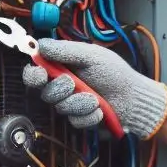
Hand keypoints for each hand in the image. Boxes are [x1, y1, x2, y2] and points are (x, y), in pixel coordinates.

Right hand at [22, 39, 166, 139]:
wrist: (133, 99)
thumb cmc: (115, 73)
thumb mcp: (91, 56)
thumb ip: (65, 50)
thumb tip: (40, 45)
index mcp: (62, 68)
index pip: (36, 72)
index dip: (33, 75)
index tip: (41, 74)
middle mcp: (63, 87)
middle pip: (44, 92)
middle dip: (59, 89)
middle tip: (72, 84)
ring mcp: (71, 104)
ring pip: (61, 108)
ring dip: (79, 103)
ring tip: (95, 99)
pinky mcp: (80, 119)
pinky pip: (75, 121)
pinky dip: (89, 116)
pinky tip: (100, 111)